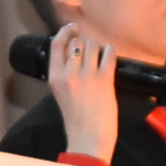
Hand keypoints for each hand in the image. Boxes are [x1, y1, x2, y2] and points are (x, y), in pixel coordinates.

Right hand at [48, 22, 119, 162]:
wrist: (88, 137)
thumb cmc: (75, 119)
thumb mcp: (61, 93)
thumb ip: (64, 74)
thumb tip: (74, 54)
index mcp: (55, 77)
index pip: (57, 45)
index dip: (65, 31)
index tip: (73, 28)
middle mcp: (69, 74)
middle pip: (77, 42)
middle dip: (85, 42)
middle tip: (91, 51)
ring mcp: (87, 76)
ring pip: (93, 45)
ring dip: (98, 47)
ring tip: (101, 55)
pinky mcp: (104, 80)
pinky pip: (109, 53)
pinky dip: (110, 51)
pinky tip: (110, 56)